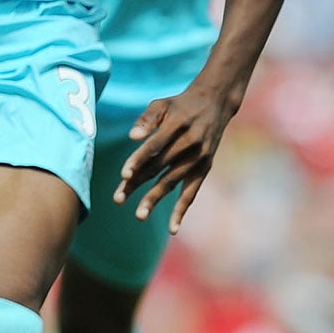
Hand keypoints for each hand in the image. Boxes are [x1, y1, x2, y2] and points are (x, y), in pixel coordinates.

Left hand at [114, 83, 238, 232]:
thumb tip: (132, 137)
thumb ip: (146, 119)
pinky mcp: (204, 168)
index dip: (139, 160)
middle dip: (137, 183)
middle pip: (159, 166)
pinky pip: (192, 192)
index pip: (155, 146)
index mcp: (177, 124)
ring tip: (138, 215)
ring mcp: (199, 157)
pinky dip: (182, 210)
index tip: (124, 174)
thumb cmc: (180, 104)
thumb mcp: (162, 104)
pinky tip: (172, 228)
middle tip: (117, 199)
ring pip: (172, 181)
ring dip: (154, 198)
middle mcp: (190, 142)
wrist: (216, 103)